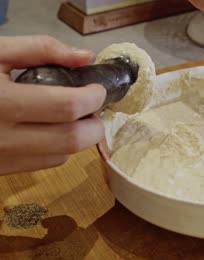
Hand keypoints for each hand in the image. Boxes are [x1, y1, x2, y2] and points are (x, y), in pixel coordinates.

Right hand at [0, 35, 105, 174]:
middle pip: (72, 140)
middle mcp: (2, 137)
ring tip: (72, 117)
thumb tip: (85, 57)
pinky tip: (49, 130)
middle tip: (92, 108)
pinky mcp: (0, 170)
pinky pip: (44, 164)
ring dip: (78, 137)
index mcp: (1, 101)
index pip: (67, 107)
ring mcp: (1, 158)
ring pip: (62, 156)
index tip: (98, 89)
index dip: (93, 98)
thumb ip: (41, 49)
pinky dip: (58, 148)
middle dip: (94, 124)